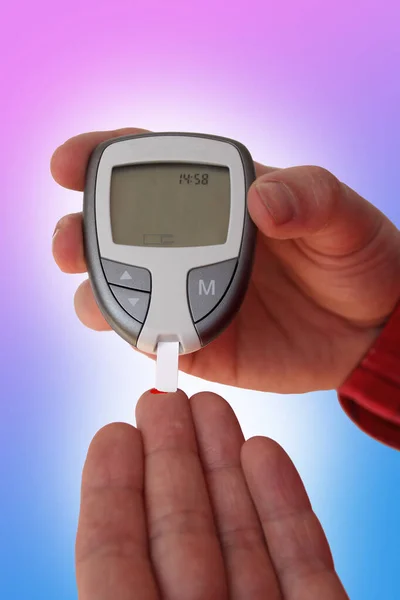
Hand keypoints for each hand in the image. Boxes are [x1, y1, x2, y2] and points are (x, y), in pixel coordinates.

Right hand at [51, 128, 399, 392]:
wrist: (370, 327)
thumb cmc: (355, 257)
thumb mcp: (341, 213)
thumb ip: (307, 197)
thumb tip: (263, 200)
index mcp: (217, 198)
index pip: (150, 170)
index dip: (101, 160)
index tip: (70, 163)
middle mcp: (192, 244)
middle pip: (117, 233)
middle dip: (79, 234)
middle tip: (69, 242)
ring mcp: (189, 293)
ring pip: (122, 290)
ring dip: (95, 291)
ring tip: (98, 297)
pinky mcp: (199, 342)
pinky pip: (155, 339)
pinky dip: (137, 337)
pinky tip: (139, 336)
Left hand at [76, 390, 348, 598]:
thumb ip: (113, 590)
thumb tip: (100, 485)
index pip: (117, 562)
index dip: (113, 492)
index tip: (115, 431)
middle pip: (184, 536)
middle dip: (174, 459)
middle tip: (165, 398)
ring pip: (241, 538)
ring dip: (226, 467)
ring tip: (212, 406)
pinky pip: (302, 563)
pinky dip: (285, 506)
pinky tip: (263, 452)